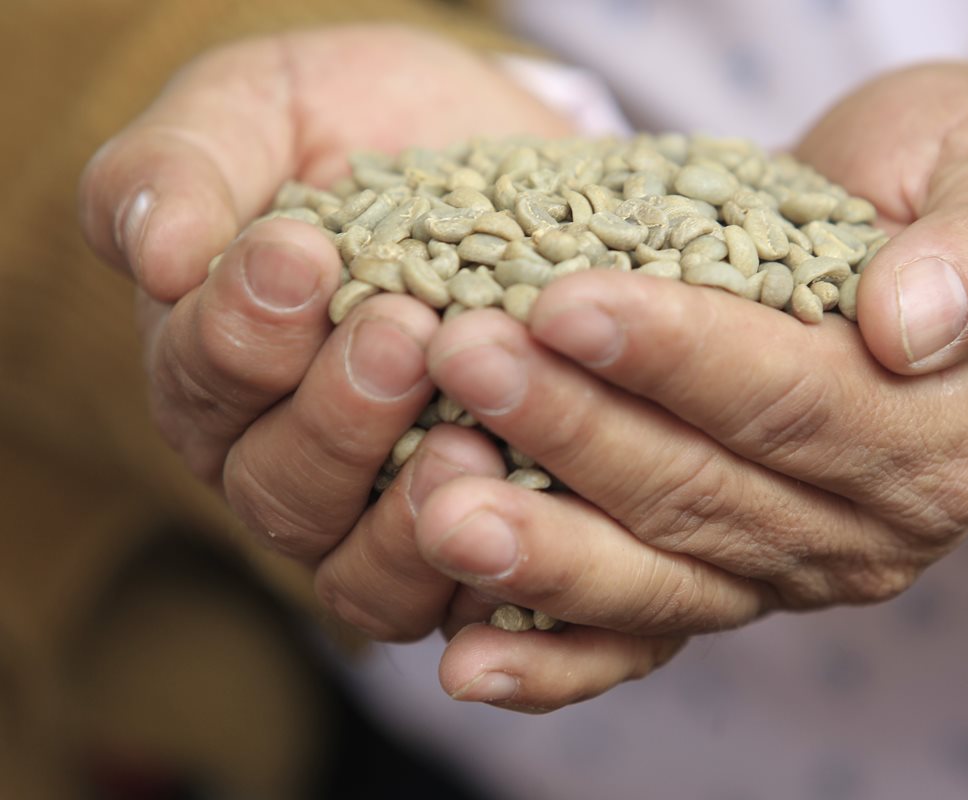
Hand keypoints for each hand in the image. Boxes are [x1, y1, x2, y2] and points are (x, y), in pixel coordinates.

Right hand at [77, 26, 572, 633]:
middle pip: (280, 487)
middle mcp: (289, 461)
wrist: (499, 158)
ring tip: (466, 440)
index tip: (297, 252)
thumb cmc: (360, 127)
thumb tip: (153, 254)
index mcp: (219, 370)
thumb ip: (188, 164)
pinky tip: (537, 513)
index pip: (205, 378)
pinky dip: (494, 569)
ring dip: (409, 513)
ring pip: (364, 572)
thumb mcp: (266, 107)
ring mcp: (381, 520)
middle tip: (403, 333)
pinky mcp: (480, 544)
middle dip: (338, 415)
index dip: (241, 328)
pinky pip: (470, 593)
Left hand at [404, 64, 967, 709]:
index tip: (565, 304)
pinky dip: (555, 657)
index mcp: (942, 436)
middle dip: (571, 430)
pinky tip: (466, 661)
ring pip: (656, 570)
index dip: (677, 357)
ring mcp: (794, 567)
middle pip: (701, 490)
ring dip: (542, 545)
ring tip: (435, 506)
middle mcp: (873, 526)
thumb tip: (911, 323)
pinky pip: (642, 633)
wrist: (933, 230)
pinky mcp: (730, 578)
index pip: (792, 399)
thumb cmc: (963, 185)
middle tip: (460, 364)